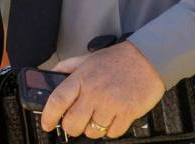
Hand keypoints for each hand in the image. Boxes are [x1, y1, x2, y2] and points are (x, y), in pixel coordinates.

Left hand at [42, 42, 164, 138]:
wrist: (148, 58)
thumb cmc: (118, 59)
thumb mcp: (88, 58)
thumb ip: (68, 67)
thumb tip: (49, 76)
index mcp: (82, 77)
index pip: (57, 100)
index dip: (48, 116)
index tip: (47, 123)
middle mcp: (94, 92)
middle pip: (72, 124)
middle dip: (72, 126)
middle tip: (77, 120)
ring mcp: (111, 104)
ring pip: (91, 132)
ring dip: (93, 128)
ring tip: (99, 114)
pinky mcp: (126, 114)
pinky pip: (111, 134)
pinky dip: (110, 129)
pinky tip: (113, 115)